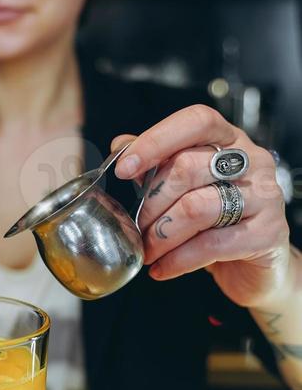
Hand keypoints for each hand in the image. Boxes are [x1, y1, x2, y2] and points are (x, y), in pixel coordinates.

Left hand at [112, 104, 290, 308]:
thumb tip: (121, 145)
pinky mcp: (268, 233)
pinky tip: (162, 268)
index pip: (196, 122)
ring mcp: (265, 195)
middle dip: (151, 202)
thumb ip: (157, 164)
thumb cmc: (218, 220)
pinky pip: (211, 244)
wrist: (255, 267)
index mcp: (230, 140)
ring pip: (196, 207)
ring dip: (161, 234)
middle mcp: (253, 160)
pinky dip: (178, 259)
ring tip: (148, 250)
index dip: (156, 140)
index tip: (123, 168)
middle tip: (136, 226)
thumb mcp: (185, 187)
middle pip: (188, 166)